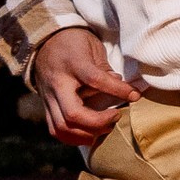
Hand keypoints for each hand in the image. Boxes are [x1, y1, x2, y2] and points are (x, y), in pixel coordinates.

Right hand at [33, 27, 138, 145]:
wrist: (45, 42)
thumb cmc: (74, 43)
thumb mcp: (92, 47)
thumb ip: (105, 70)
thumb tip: (123, 89)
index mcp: (72, 63)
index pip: (95, 80)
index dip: (117, 90)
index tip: (134, 95)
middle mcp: (57, 84)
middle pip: (73, 114)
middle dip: (98, 122)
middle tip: (116, 116)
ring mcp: (48, 98)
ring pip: (62, 127)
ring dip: (86, 134)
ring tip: (105, 127)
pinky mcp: (45, 107)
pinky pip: (55, 130)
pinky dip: (74, 137)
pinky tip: (90, 134)